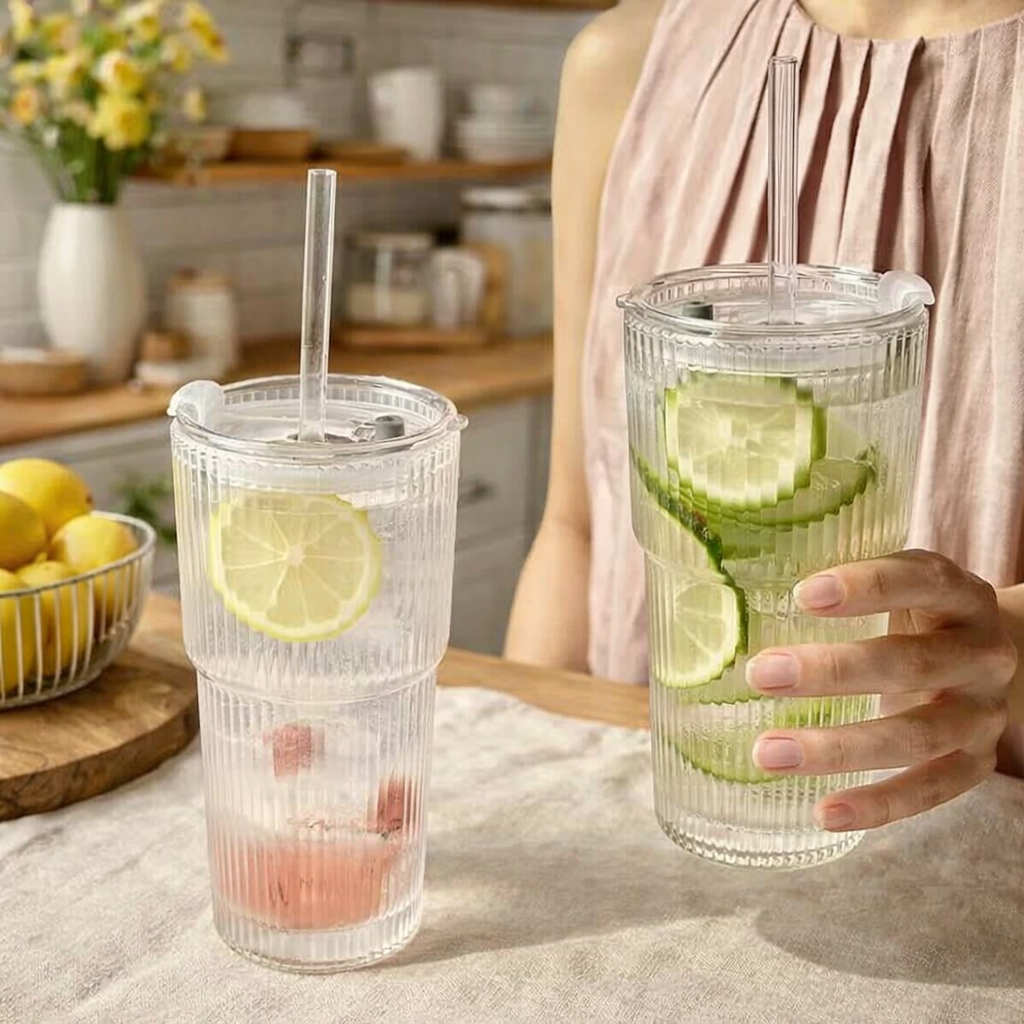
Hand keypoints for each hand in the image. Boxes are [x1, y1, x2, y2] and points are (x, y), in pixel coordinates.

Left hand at [745, 550, 1016, 830]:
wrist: (1004, 661)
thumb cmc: (920, 616)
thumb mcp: (899, 587)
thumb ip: (841, 587)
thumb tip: (731, 593)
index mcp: (960, 595)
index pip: (920, 580)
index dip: (867, 586)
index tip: (802, 595)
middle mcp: (982, 653)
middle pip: (911, 663)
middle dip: (833, 672)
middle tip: (759, 675)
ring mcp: (984, 713)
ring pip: (917, 736)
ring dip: (838, 748)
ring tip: (767, 753)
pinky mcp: (979, 763)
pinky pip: (932, 790)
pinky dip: (879, 804)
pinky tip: (824, 811)